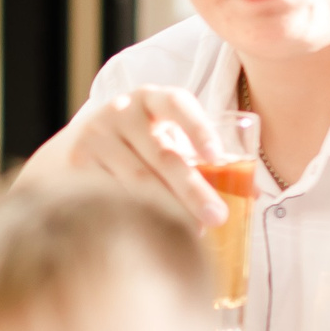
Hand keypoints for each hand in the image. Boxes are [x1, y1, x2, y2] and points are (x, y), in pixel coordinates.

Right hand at [50, 86, 228, 228]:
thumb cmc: (139, 146)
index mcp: (151, 97)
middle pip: (163, 156)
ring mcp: (96, 136)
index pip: (177, 103)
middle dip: (193, 190)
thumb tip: (253, 195)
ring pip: (138, 181)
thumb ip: (201, 159)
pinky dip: (138, 215)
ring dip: (170, 209)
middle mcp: (121, 111)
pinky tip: (155, 232)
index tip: (216, 158)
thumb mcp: (166, 138)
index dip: (198, 128)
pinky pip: (114, 196)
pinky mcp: (78, 164)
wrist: (76, 147)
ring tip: (194, 233)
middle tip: (218, 217)